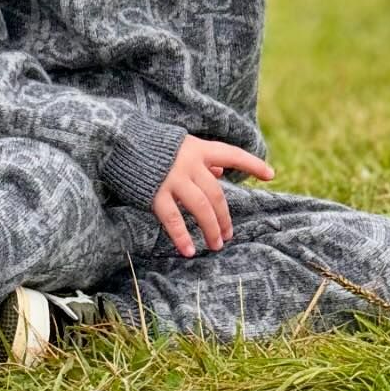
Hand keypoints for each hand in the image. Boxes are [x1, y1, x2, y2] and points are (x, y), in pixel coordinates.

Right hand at [151, 137, 273, 257]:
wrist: (118, 140)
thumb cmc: (152, 145)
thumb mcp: (181, 145)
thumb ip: (202, 159)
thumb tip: (221, 171)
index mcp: (198, 148)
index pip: (232, 155)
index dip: (252, 164)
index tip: (271, 175)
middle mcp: (189, 163)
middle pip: (216, 194)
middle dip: (225, 217)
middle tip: (228, 235)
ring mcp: (173, 178)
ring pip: (201, 207)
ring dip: (210, 228)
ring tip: (215, 245)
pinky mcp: (155, 193)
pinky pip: (173, 219)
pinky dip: (182, 236)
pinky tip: (188, 250)